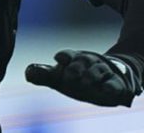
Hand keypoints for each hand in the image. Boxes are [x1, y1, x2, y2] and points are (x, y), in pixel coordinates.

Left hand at [25, 49, 140, 106]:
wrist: (108, 81)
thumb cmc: (78, 78)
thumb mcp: (60, 78)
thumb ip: (44, 75)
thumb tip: (28, 72)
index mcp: (75, 59)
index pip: (68, 54)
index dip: (64, 56)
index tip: (59, 59)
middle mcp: (90, 63)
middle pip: (83, 61)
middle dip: (76, 67)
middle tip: (68, 76)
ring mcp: (104, 73)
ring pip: (98, 71)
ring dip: (91, 76)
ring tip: (84, 83)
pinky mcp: (116, 84)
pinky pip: (114, 84)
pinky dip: (110, 86)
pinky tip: (105, 89)